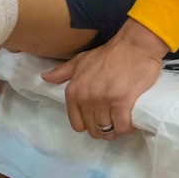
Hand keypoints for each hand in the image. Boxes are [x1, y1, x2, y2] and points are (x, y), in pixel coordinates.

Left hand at [40, 19, 166, 139]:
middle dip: (102, 129)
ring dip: (115, 130)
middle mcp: (85, 98)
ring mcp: (103, 100)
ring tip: (121, 121)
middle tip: (111, 121)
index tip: (97, 120)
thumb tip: (44, 77)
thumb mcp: (80, 60)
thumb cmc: (108, 54)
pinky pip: (122, 127)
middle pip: (93, 129)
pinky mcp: (122, 102)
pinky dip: (126, 128)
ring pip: (107, 130)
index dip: (88, 125)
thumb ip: (62, 72)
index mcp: (73, 91)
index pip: (77, 124)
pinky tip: (129, 121)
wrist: (134, 46)